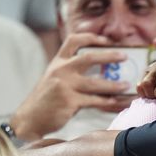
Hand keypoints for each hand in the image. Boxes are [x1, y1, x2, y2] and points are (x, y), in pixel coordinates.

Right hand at [10, 33, 133, 139]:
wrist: (30, 118)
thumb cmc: (46, 99)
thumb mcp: (54, 78)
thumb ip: (71, 72)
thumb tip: (102, 72)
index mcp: (57, 62)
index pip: (73, 40)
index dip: (91, 37)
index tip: (106, 40)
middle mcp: (60, 70)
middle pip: (88, 57)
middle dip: (109, 56)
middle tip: (124, 57)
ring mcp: (64, 85)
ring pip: (95, 82)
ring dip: (113, 85)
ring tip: (126, 85)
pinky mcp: (69, 101)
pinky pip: (94, 100)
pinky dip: (106, 101)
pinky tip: (115, 102)